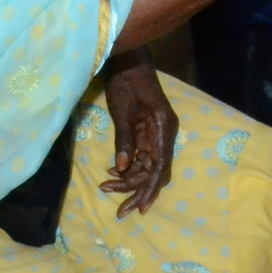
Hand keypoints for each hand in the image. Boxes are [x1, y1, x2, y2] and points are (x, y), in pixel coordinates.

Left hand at [99, 50, 176, 217]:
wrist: (129, 61)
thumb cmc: (127, 82)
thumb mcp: (123, 111)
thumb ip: (125, 139)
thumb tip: (121, 168)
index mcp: (164, 129)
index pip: (160, 166)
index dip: (150, 189)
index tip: (139, 207)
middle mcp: (165, 134)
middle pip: (155, 171)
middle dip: (138, 191)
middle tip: (121, 211)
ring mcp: (157, 134)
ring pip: (147, 166)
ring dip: (130, 180)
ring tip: (107, 188)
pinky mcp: (147, 132)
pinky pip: (141, 156)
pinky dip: (128, 168)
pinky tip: (112, 174)